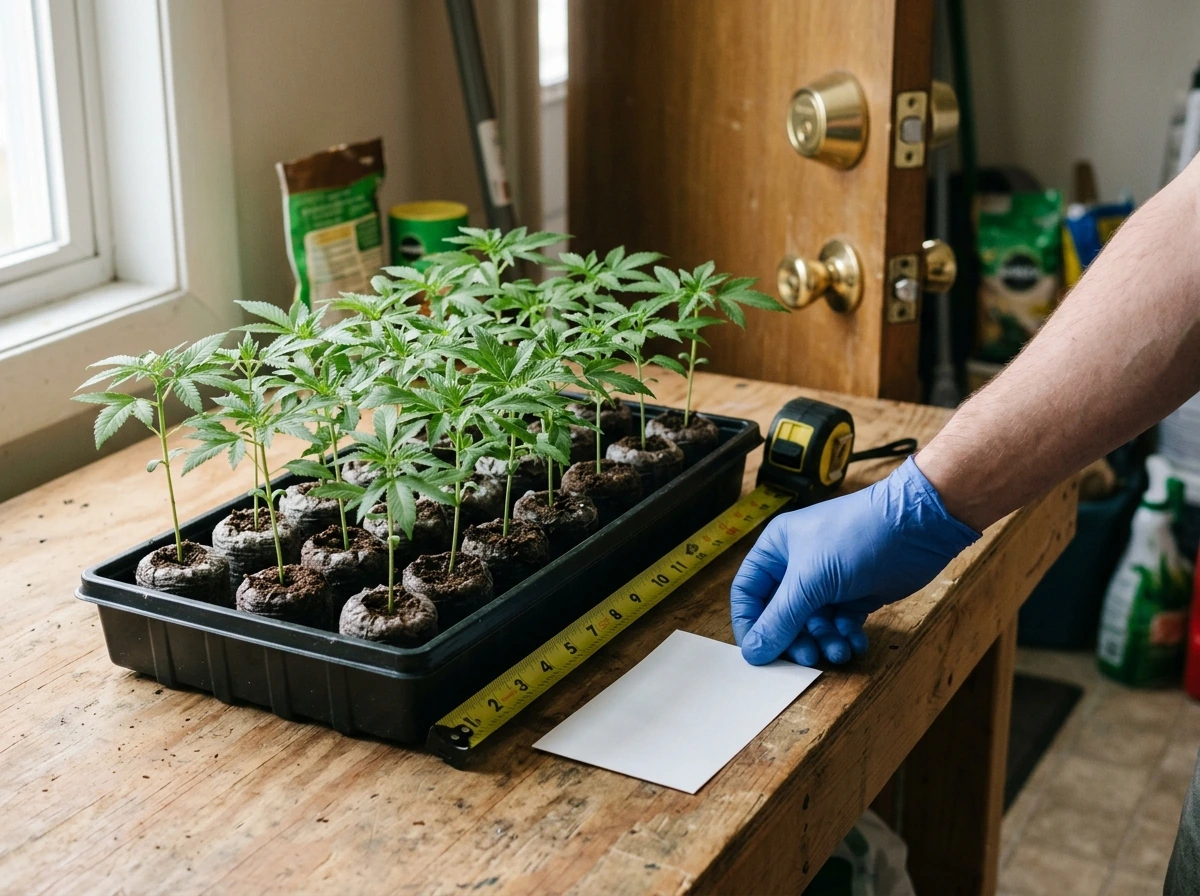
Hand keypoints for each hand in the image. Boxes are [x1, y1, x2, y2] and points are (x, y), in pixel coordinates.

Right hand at [730, 457, 979, 665]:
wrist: (916, 526)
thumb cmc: (856, 536)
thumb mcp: (810, 579)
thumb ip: (780, 619)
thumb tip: (753, 652)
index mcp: (777, 549)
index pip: (748, 592)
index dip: (750, 623)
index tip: (759, 652)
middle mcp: (799, 565)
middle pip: (781, 614)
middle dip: (793, 638)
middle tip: (807, 656)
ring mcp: (828, 581)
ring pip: (812, 624)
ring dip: (823, 642)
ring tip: (838, 651)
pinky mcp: (855, 594)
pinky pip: (840, 625)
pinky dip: (846, 637)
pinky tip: (855, 642)